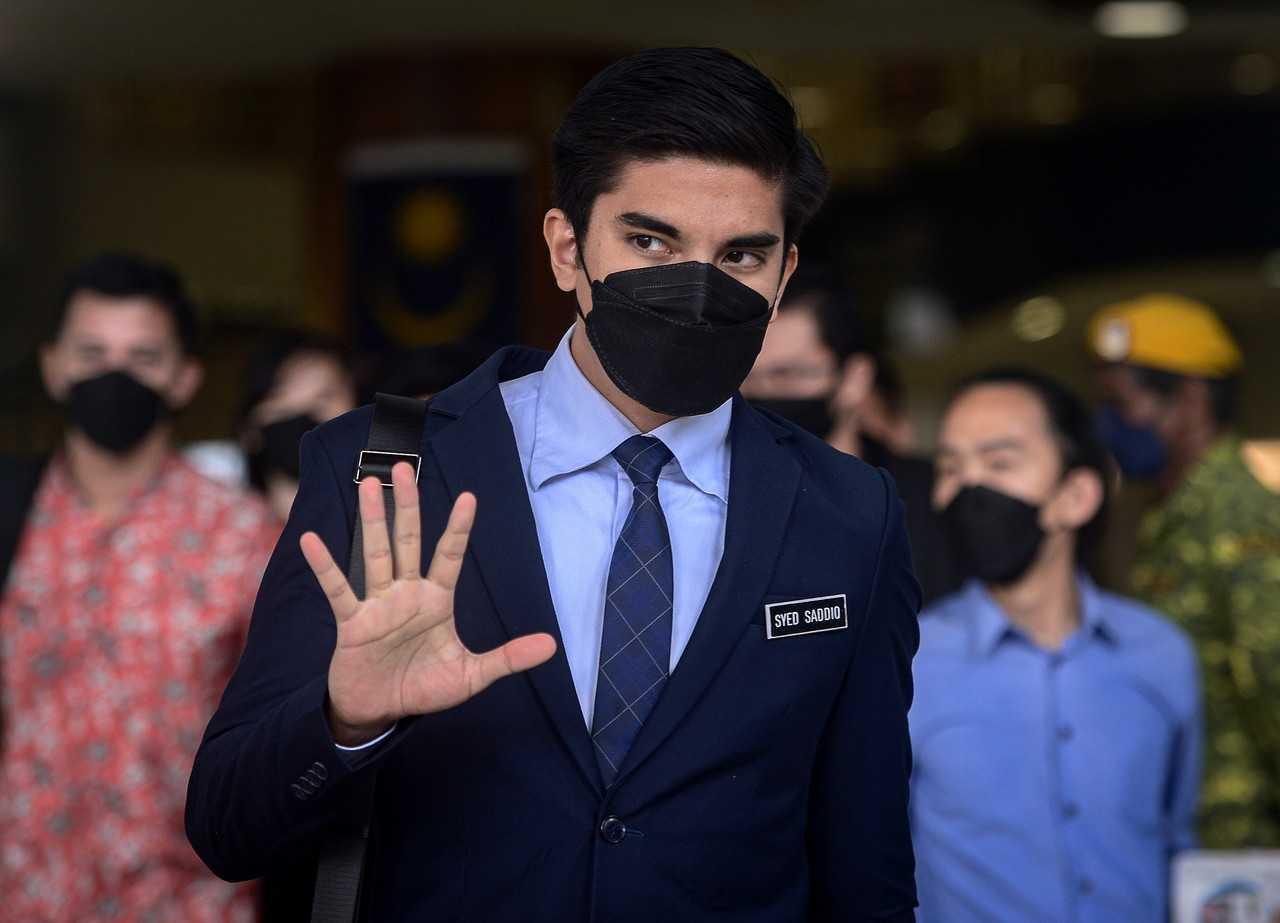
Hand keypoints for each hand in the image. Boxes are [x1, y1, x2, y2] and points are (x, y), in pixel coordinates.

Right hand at [300, 462, 556, 745]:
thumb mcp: (471, 676)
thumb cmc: (424, 687)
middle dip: (408, 506)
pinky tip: (313, 540)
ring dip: (373, 521)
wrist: (380, 712)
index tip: (469, 497)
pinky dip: (325, 566)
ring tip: (370, 486)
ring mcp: (379, 604)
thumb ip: (508, 658)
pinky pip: (338, 590)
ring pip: (377, 554)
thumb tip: (552, 645)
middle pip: (409, 541)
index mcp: (437, 601)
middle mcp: (407, 594)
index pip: (450, 556)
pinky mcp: (353, 622)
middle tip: (404, 467)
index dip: (458, 529)